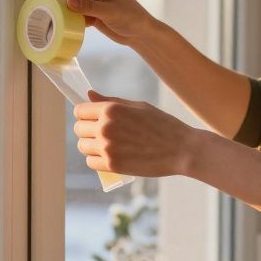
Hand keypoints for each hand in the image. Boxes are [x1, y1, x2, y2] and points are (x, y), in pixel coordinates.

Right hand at [50, 0, 156, 46]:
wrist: (140, 33)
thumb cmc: (133, 18)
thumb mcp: (110, 12)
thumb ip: (88, 6)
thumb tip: (69, 0)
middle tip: (53, 10)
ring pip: (70, 0)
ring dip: (65, 9)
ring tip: (59, 19)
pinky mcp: (89, 9)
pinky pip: (74, 11)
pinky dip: (71, 17)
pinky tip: (69, 24)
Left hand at [73, 90, 201, 177]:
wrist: (181, 149)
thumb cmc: (163, 125)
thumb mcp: (138, 106)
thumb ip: (111, 101)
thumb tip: (89, 95)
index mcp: (111, 109)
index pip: (80, 110)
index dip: (85, 114)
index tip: (92, 119)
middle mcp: (105, 127)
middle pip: (79, 129)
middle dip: (88, 130)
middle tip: (103, 134)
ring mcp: (108, 147)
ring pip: (83, 146)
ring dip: (91, 146)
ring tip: (108, 146)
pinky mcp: (113, 165)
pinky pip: (91, 162)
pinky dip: (97, 160)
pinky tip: (111, 156)